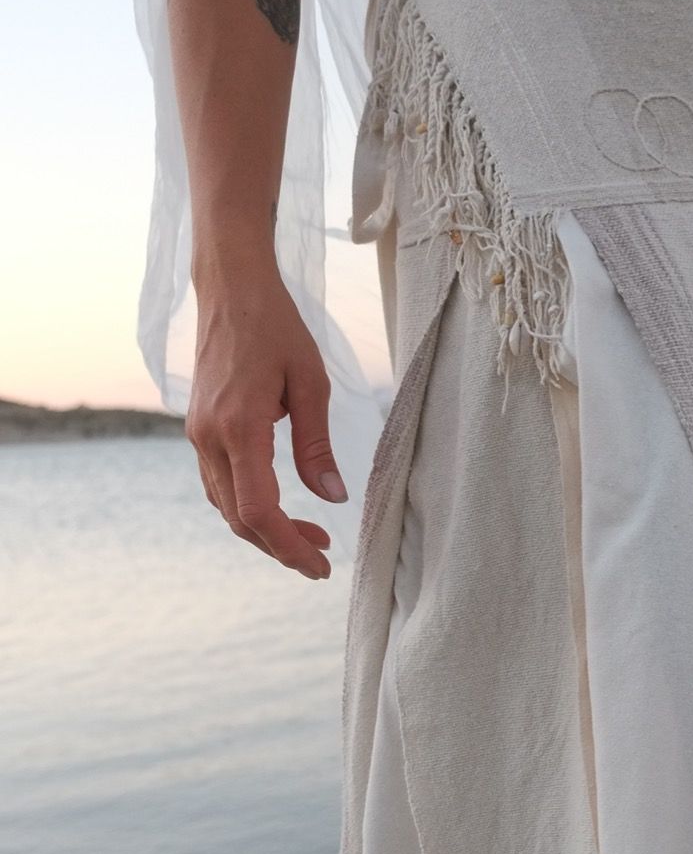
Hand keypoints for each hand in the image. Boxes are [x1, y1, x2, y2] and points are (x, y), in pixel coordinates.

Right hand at [186, 256, 345, 576]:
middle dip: (280, 547)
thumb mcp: (311, 383)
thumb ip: (318, 445)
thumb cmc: (276, 327)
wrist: (231, 288)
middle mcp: (209, 437)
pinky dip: (247, 506)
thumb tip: (334, 497)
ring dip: (265, 530)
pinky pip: (220, 484)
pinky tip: (279, 507)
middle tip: (322, 559)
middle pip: (239, 519)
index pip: (258, 511)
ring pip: (226, 505)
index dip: (289, 546)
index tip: (321, 565)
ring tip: (309, 537)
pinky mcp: (199, 428)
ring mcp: (198, 434)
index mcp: (238, 427)